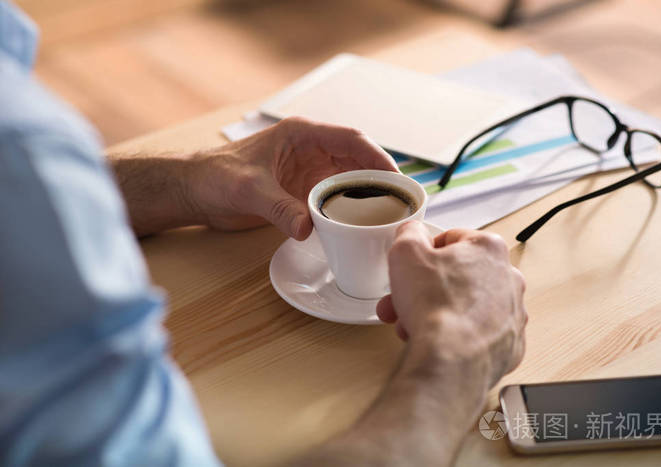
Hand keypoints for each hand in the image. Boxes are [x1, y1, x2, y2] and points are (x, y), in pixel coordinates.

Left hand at [185, 117, 397, 239]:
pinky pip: (335, 197)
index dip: (377, 156)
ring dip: (368, 194)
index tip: (396, 177)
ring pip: (350, 179)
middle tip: (401, 201)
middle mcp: (310, 150)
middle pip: (357, 159)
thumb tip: (307, 228)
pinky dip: (350, 208)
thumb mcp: (247, 189)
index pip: (351, 139)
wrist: (195, 191)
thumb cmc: (215, 176)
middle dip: (380, 178)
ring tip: (388, 214)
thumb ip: (278, 207)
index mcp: (301, 135)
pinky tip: (360, 224)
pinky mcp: (302, 192)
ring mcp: (308, 172)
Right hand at [376, 221, 526, 386]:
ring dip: (436, 312)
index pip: (449, 239)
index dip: (422, 254)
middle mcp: (509, 278)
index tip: (410, 269)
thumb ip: (409, 233)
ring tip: (412, 325)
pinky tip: (436, 341)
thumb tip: (413, 232)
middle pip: (457, 276)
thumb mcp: (405, 252)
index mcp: (489, 248)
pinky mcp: (508, 344)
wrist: (452, 360)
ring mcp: (512, 313)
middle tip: (403, 301)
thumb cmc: (436, 307)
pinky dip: (456, 336)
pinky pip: (477, 333)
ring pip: (465, 305)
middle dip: (424, 289)